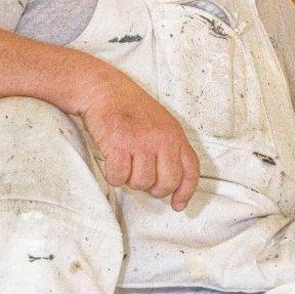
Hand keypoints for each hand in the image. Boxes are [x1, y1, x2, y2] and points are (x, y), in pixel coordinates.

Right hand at [70, 66, 200, 209]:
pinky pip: (119, 178)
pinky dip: (113, 176)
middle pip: (166, 183)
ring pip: (141, 183)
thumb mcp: (161, 124)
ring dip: (130, 180)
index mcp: (175, 135)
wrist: (104, 89)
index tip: (177, 205)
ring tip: (125, 163)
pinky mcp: (118, 145)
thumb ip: (169, 149)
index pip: (190, 171)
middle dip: (153, 189)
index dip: (185, 192)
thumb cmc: (131, 108)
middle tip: (142, 179)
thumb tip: (172, 182)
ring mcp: (140, 142)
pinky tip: (112, 163)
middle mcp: (161, 139)